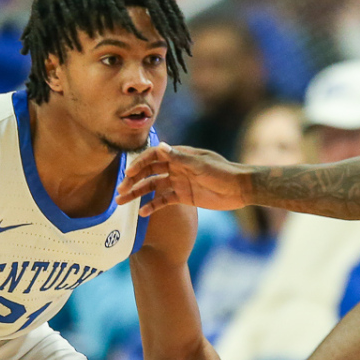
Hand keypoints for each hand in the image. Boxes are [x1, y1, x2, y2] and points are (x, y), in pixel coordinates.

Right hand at [117, 143, 250, 213]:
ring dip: (137, 193)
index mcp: (179, 155)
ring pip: (152, 187)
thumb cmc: (223, 173)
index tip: (128, 173)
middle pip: (149, 172)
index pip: (153, 156)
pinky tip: (142, 213)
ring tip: (122, 202)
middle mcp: (176, 167)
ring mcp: (178, 182)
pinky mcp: (183, 197)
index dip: (139, 164)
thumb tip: (160, 146)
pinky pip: (163, 201)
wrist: (240, 189)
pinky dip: (153, 206)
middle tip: (120, 190)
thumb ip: (180, 158)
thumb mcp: (201, 165)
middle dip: (133, 180)